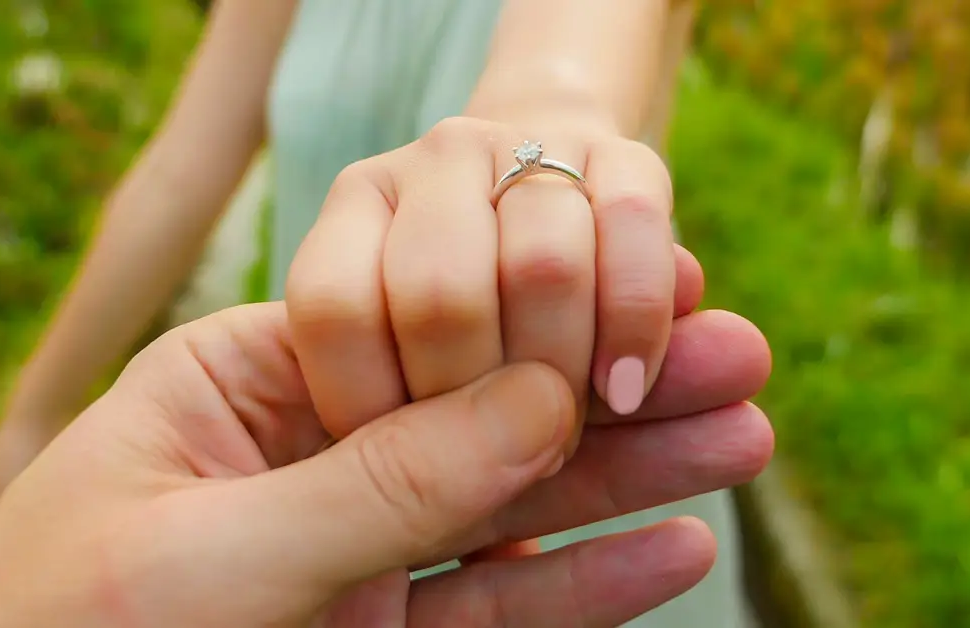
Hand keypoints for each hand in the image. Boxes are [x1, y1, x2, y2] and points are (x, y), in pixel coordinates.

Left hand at [0, 302, 771, 627]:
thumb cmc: (59, 626)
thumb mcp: (214, 546)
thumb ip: (379, 479)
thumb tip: (541, 402)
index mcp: (249, 389)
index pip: (421, 330)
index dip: (543, 318)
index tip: (655, 297)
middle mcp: (312, 462)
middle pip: (488, 415)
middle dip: (617, 390)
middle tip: (739, 359)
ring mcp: (351, 557)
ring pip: (512, 509)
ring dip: (630, 480)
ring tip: (743, 438)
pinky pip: (495, 603)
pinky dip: (584, 581)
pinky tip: (674, 548)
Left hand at [287, 117, 681, 446]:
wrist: (552, 216)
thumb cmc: (451, 347)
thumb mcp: (387, 389)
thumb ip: (392, 445)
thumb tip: (484, 447)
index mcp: (350, 216)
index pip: (334, 309)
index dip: (369, 404)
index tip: (405, 462)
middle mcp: (426, 167)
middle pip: (442, 295)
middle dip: (476, 405)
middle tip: (497, 458)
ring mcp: (524, 147)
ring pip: (545, 266)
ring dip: (560, 379)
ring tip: (560, 434)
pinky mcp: (621, 156)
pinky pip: (634, 234)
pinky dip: (636, 328)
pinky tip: (625, 388)